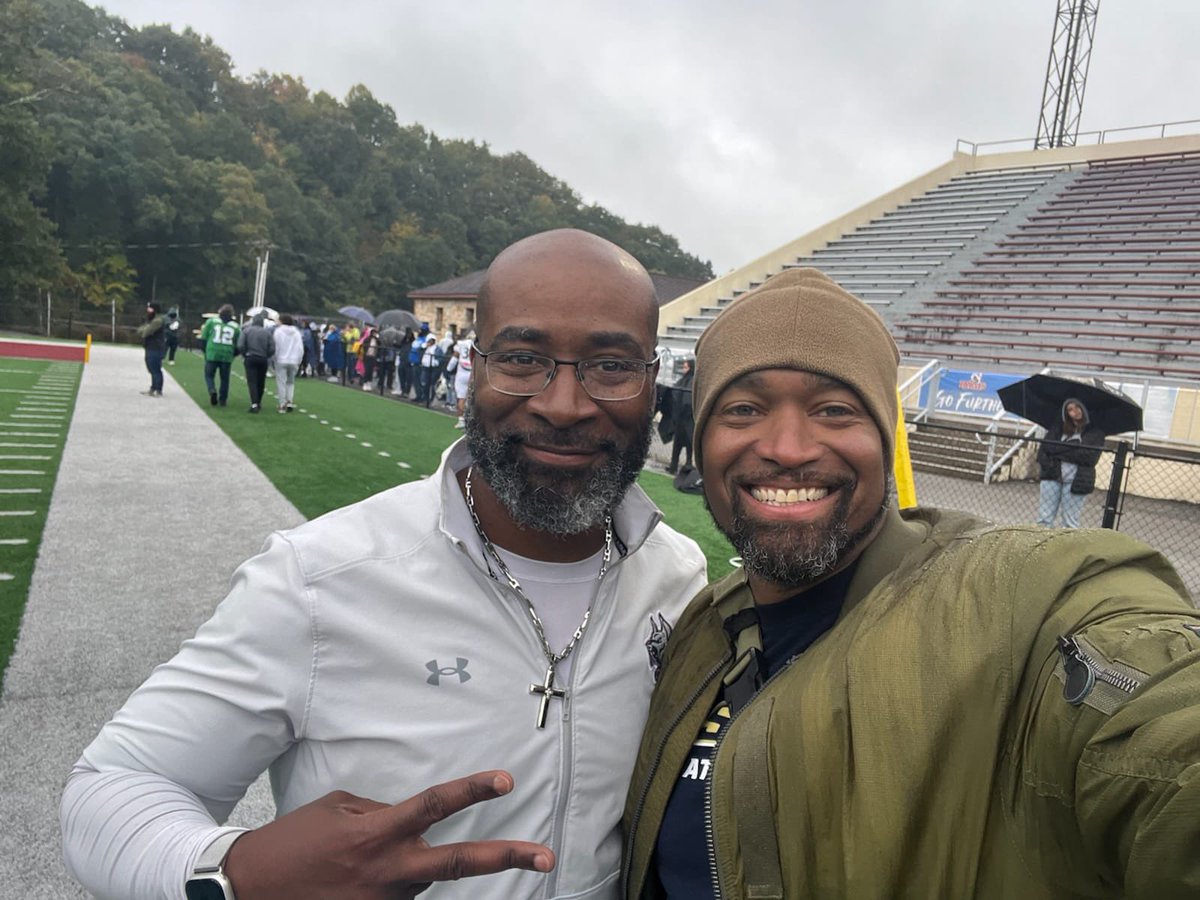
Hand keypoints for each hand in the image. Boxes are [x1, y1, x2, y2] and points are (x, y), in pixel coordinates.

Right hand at [223, 770, 553, 899]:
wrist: (248, 889)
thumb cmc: (293, 842)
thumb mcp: (338, 809)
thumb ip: (381, 812)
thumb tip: (410, 821)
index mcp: (376, 833)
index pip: (436, 805)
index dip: (473, 790)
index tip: (505, 780)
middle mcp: (388, 870)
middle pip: (459, 862)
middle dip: (507, 858)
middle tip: (546, 857)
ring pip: (424, 878)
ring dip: (412, 865)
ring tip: (355, 862)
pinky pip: (401, 897)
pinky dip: (394, 882)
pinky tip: (360, 877)